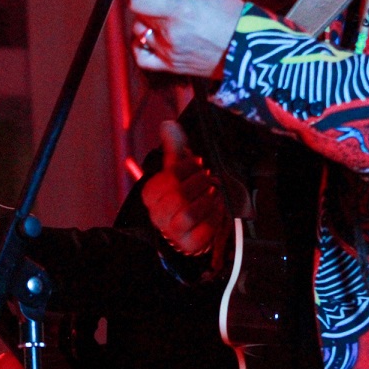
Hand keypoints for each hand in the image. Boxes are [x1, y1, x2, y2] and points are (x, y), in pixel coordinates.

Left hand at [129, 0, 244, 77]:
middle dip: (148, 3)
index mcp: (180, 10)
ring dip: (147, 23)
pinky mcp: (171, 66)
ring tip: (160, 19)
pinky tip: (151, 39)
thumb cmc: (237, 22)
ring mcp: (169, 50)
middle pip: (139, 14)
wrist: (249, 52)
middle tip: (161, 0)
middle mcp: (170, 31)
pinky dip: (142, 47)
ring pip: (139, 33)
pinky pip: (142, 57)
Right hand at [141, 121, 229, 256]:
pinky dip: (214, 218)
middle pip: (178, 195)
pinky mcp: (188, 245)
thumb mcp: (178, 170)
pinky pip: (203, 232)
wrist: (188, 226)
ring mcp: (171, 232)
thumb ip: (174, 147)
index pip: (169, 177)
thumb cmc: (182, 192)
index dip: (188, 168)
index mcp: (151, 193)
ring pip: (188, 214)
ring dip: (206, 200)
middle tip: (210, 178)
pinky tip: (218, 209)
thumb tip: (167, 124)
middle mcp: (156, 214)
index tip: (200, 164)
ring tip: (214, 192)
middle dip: (199, 184)